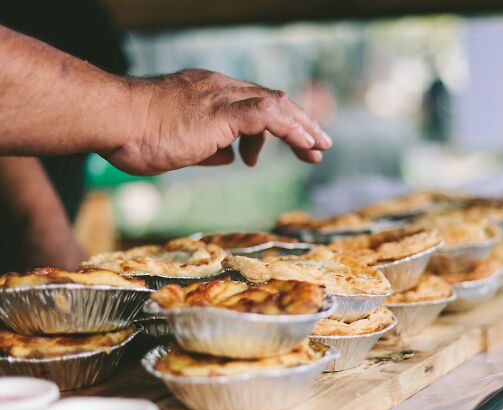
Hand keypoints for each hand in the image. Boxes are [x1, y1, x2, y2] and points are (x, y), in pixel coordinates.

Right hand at [104, 69, 332, 175]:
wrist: (112, 121)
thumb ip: (207, 148)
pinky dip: (292, 130)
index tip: (292, 145)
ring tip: (319, 149)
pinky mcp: (222, 111)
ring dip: (302, 128)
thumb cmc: (132, 135)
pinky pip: (269, 116)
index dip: (277, 125)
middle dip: (299, 123)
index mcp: (206, 93)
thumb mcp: (178, 146)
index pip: (251, 103)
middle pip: (270, 100)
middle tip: (319, 145)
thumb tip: (229, 157)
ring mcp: (220, 96)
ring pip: (276, 105)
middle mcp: (217, 88)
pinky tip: (307, 145)